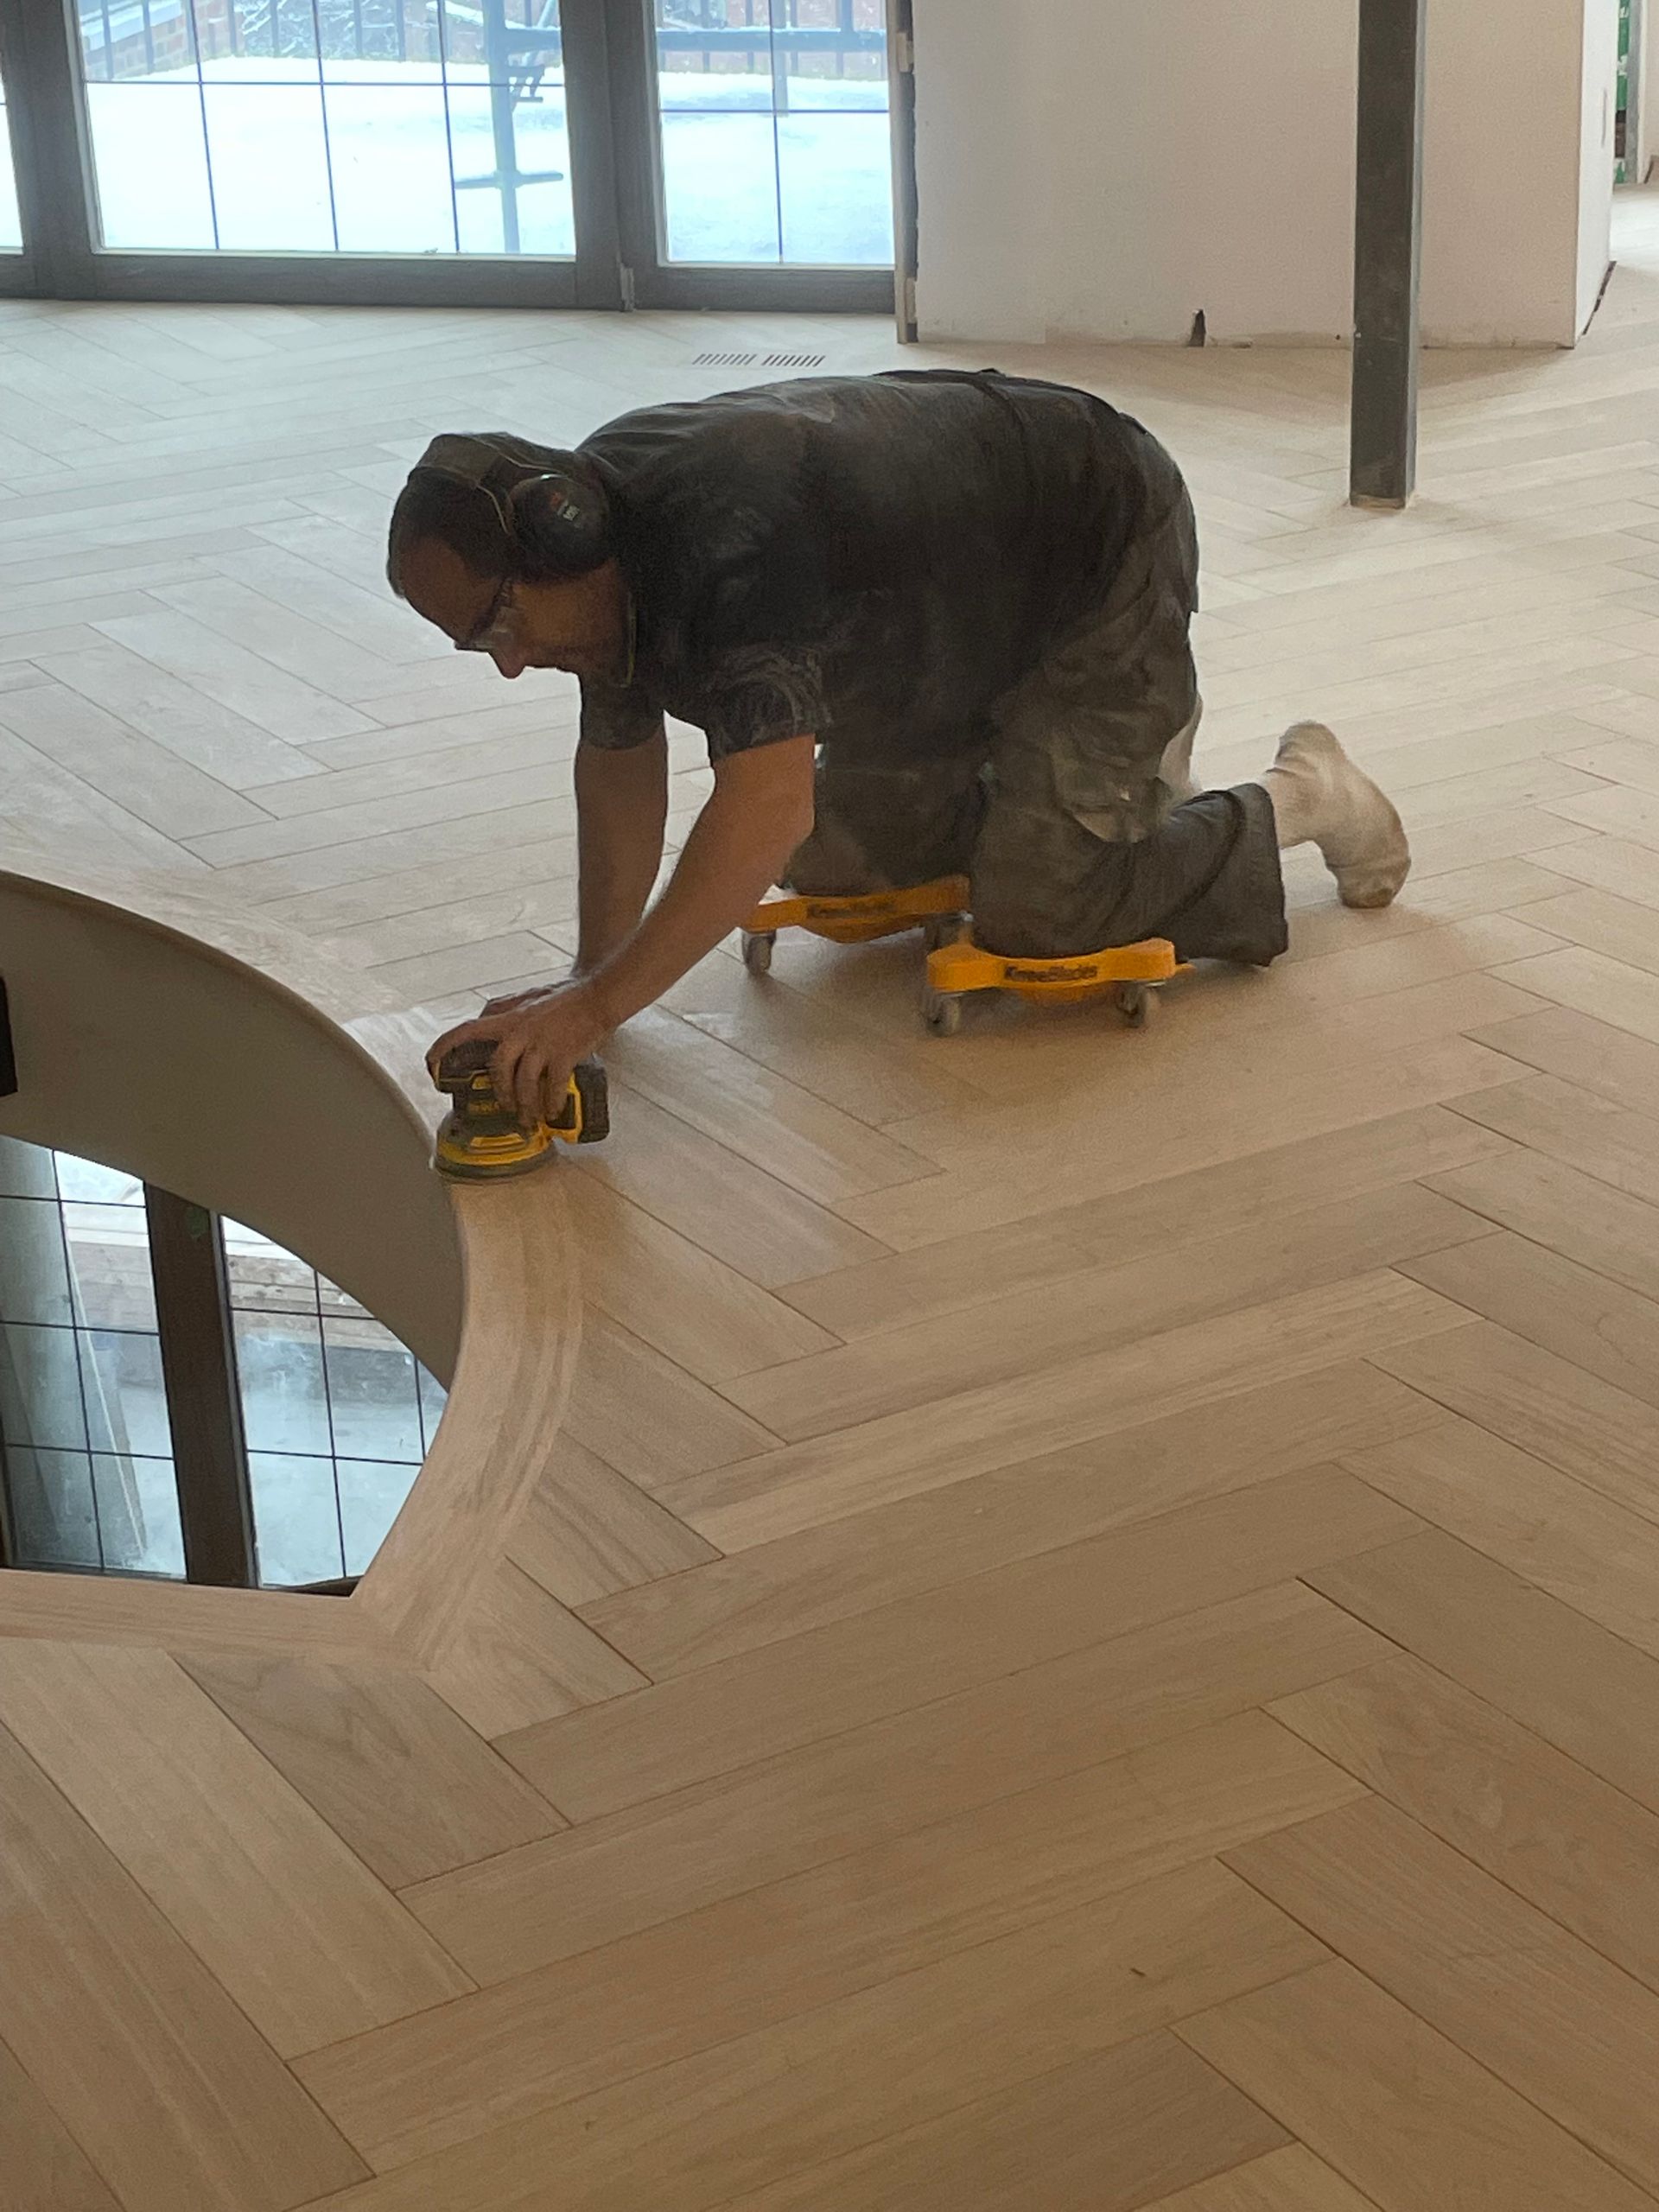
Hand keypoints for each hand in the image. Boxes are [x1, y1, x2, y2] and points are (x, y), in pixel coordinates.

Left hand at [428, 978, 608, 1131]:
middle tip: (506, 1108)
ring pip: (523, 1083)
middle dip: (500, 1093)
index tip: (431, 1066)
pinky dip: (551, 1103)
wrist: (599, 995)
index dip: (444, 1048)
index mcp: (509, 1018)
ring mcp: (542, 1043)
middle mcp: (521, 1031)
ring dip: (524, 1105)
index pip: (466, 1030)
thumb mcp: (525, 997)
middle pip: (498, 1068)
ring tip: (529, 1118)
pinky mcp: (564, 1054)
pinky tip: (552, 1112)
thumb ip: (504, 1009)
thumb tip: (482, 1020)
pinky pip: (552, 1086)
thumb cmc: (565, 997)